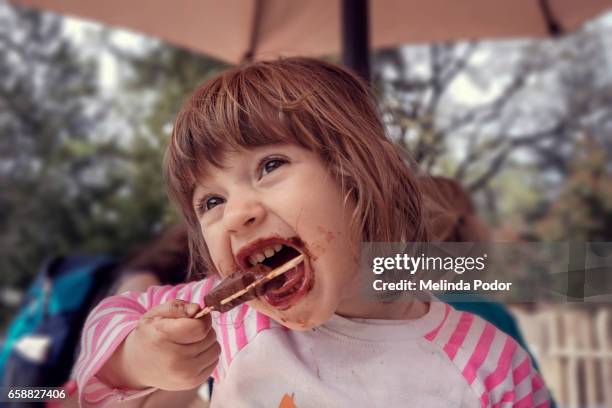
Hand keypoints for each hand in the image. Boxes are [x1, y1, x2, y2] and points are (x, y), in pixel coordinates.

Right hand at [101, 299, 219, 390]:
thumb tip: (197, 309)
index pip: (200, 327)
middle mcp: (174, 360)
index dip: (202, 318)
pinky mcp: (193, 383)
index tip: (196, 316)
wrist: (137, 366)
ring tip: (190, 342)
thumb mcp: (156, 314)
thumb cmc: (150, 335)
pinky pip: (215, 361)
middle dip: (204, 329)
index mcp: (163, 337)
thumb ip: (177, 306)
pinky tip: (192, 354)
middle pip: (209, 337)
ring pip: (216, 349)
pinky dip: (207, 355)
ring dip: (208, 342)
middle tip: (190, 330)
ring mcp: (184, 374)